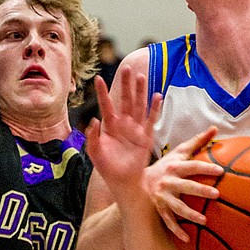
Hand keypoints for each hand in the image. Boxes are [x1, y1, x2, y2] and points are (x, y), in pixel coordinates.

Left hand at [85, 72, 160, 195]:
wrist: (122, 182)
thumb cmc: (107, 167)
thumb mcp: (95, 152)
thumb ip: (92, 137)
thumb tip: (94, 121)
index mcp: (110, 126)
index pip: (106, 105)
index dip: (102, 92)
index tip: (97, 78)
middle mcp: (124, 124)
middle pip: (126, 100)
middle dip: (126, 84)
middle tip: (126, 67)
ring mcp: (136, 129)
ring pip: (139, 106)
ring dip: (140, 92)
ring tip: (141, 76)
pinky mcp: (146, 137)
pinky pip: (151, 120)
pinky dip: (154, 108)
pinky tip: (157, 96)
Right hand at [144, 127, 220, 242]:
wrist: (139, 180)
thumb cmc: (166, 165)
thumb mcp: (180, 151)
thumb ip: (198, 141)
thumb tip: (215, 128)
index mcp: (175, 167)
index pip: (193, 166)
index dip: (206, 167)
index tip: (221, 170)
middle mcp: (168, 182)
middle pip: (186, 186)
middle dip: (200, 190)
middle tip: (216, 194)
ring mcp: (163, 197)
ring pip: (177, 207)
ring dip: (190, 214)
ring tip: (204, 221)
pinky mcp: (160, 209)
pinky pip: (168, 222)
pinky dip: (177, 231)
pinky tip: (187, 239)